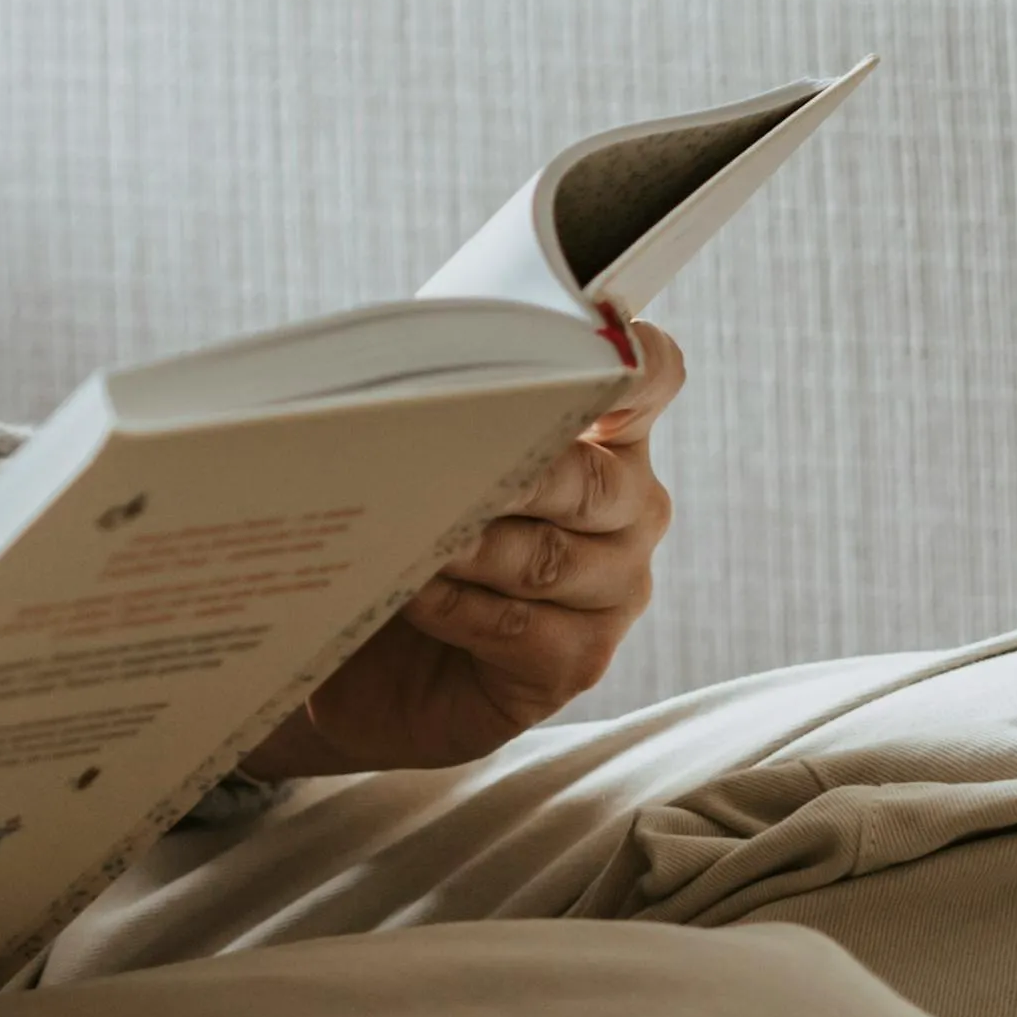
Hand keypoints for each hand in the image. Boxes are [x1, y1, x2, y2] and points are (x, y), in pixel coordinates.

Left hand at [245, 323, 686, 777]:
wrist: (366, 659)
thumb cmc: (398, 534)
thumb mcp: (412, 462)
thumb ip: (432, 415)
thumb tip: (393, 384)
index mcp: (602, 437)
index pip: (650, 380)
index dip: (634, 364)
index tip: (588, 356)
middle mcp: (626, 509)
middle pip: (592, 479)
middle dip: (512, 472)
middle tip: (438, 464)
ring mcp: (613, 588)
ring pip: (548, 559)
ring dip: (467, 546)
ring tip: (402, 533)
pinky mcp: (578, 659)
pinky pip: (522, 628)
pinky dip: (455, 608)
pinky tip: (407, 595)